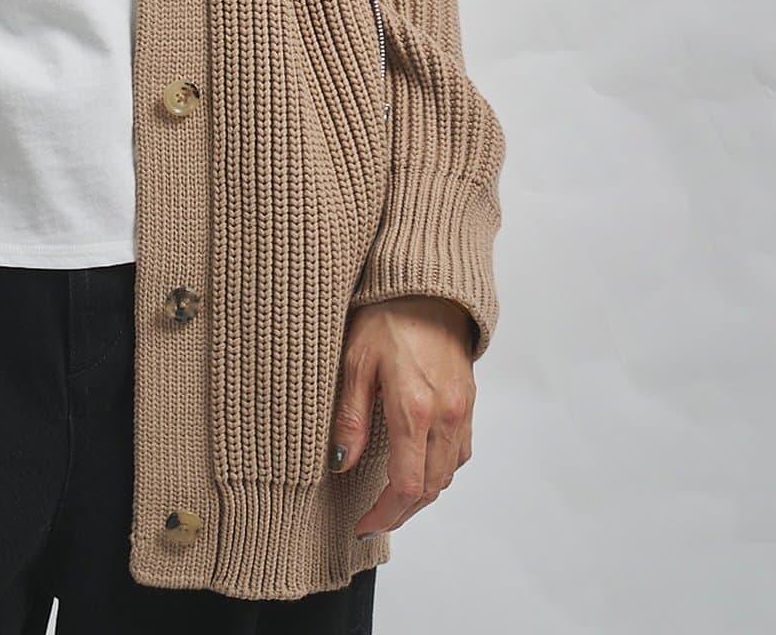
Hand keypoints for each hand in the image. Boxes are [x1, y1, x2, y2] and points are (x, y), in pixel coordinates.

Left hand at [328, 296, 477, 538]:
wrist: (428, 286)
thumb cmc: (386, 315)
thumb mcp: (355, 360)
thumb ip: (351, 416)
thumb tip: (341, 463)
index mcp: (415, 409)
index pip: (406, 485)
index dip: (384, 514)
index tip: (362, 525)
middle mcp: (446, 417)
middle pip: (431, 489)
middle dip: (401, 512)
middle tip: (373, 520)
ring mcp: (463, 411)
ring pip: (448, 474)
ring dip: (422, 495)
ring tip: (392, 500)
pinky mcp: (469, 402)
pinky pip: (460, 452)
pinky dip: (440, 470)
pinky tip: (420, 465)